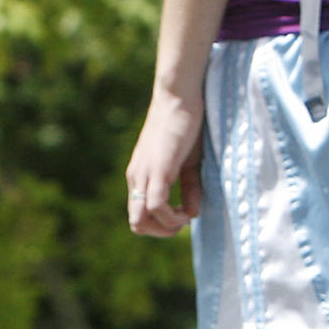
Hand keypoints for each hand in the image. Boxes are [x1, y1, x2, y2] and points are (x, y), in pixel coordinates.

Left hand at [126, 89, 206, 237]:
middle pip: (136, 224)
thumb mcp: (189, 163)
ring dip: (165, 228)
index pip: (138, 215)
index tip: (182, 215)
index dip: (160, 224)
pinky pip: (155, 206)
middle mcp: (136, 178)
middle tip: (183, 221)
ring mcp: (143, 175)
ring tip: (185, 217)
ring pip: (140, 221)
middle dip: (161, 232)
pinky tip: (186, 212)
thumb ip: (189, 189)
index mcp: (140, 176)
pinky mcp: (157, 170)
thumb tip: (192, 213)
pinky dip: (171, 217)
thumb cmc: (186, 125)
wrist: (179, 96)